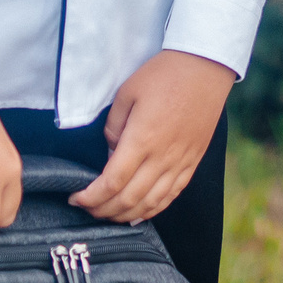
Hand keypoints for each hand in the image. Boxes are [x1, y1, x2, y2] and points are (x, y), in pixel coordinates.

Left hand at [73, 50, 234, 223]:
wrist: (206, 67)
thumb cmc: (164, 75)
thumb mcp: (127, 92)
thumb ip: (113, 126)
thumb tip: (111, 150)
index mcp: (142, 139)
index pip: (112, 182)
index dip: (90, 197)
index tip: (75, 198)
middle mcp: (162, 157)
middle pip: (129, 199)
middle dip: (103, 210)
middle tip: (87, 209)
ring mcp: (180, 162)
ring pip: (151, 204)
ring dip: (126, 215)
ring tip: (108, 214)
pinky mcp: (192, 162)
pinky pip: (172, 195)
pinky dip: (152, 210)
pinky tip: (139, 212)